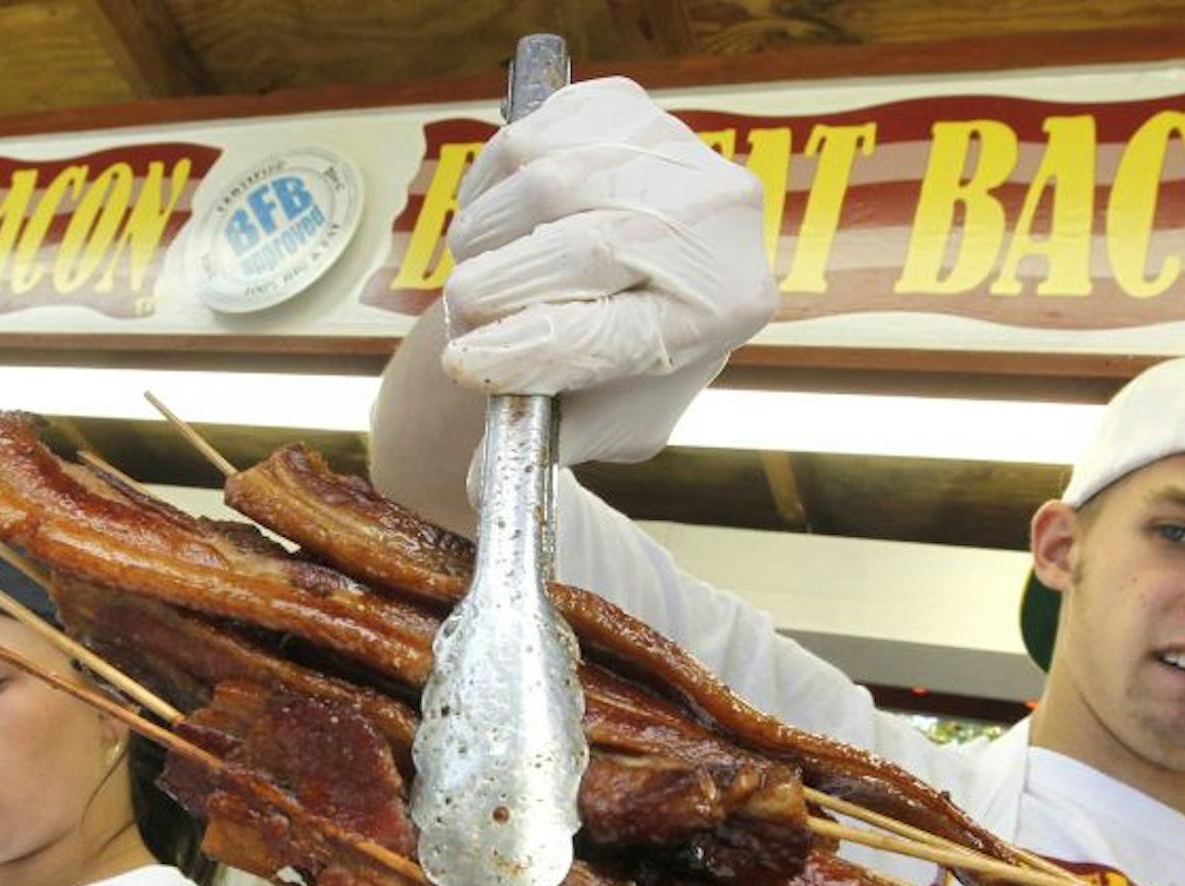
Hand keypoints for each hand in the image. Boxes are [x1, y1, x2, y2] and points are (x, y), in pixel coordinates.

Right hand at [440, 76, 778, 466]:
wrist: (643, 275)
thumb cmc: (623, 360)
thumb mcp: (604, 424)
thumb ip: (550, 445)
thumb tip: (484, 479)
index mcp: (724, 311)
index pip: (615, 332)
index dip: (527, 353)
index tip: (461, 369)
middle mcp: (719, 221)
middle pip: (586, 248)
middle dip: (499, 290)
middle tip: (460, 317)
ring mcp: (675, 150)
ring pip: (546, 183)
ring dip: (487, 238)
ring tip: (481, 274)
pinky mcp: (625, 106)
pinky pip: (530, 135)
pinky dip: (491, 184)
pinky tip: (501, 222)